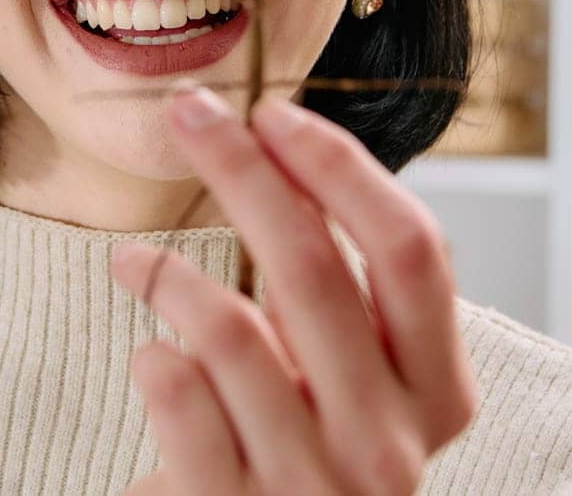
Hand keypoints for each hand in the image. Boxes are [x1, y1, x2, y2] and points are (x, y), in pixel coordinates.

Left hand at [110, 83, 476, 494]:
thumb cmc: (295, 450)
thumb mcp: (346, 377)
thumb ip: (334, 293)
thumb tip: (273, 148)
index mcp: (437, 396)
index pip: (411, 251)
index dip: (341, 167)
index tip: (275, 113)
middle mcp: (390, 447)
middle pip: (315, 266)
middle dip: (242, 169)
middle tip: (189, 116)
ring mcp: (315, 490)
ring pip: (231, 330)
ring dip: (168, 276)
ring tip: (135, 263)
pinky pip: (179, 394)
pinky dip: (152, 357)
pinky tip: (148, 356)